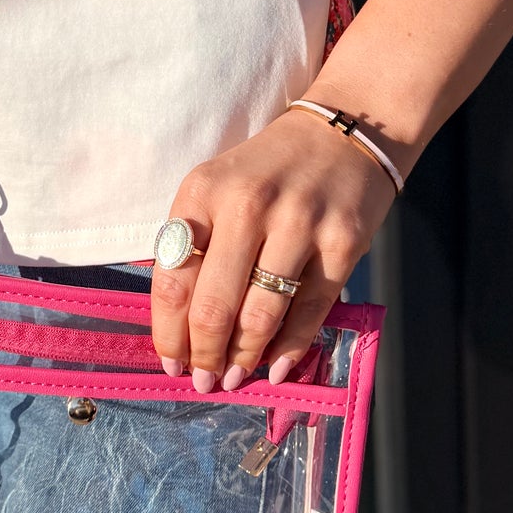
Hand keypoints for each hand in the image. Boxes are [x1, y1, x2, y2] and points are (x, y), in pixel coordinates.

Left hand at [150, 108, 398, 391]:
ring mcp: (299, 222)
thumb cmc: (269, 170)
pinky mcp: (342, 241)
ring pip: (261, 314)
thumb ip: (197, 244)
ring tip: (236, 377)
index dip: (169, 332)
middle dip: (205, 355)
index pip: (173, 277)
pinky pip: (311, 310)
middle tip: (204, 381)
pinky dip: (291, 347)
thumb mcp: (218, 188)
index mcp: (204, 190)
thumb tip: (183, 327)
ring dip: (244, 357)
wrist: (344, 131)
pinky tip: (278, 367)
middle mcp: (248, 204)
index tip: (171, 361)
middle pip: (214, 304)